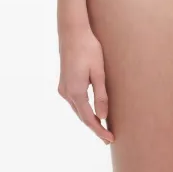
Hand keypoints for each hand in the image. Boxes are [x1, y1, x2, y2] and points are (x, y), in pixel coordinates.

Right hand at [57, 24, 113, 143]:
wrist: (72, 32)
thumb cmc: (89, 49)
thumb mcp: (99, 72)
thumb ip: (101, 95)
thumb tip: (103, 117)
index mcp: (76, 91)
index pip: (89, 118)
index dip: (99, 130)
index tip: (110, 139)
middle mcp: (66, 93)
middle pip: (82, 117)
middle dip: (95, 128)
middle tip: (108, 138)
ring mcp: (63, 88)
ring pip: (77, 110)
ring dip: (89, 120)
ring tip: (102, 128)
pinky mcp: (64, 83)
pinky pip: (75, 102)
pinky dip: (83, 110)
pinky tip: (92, 113)